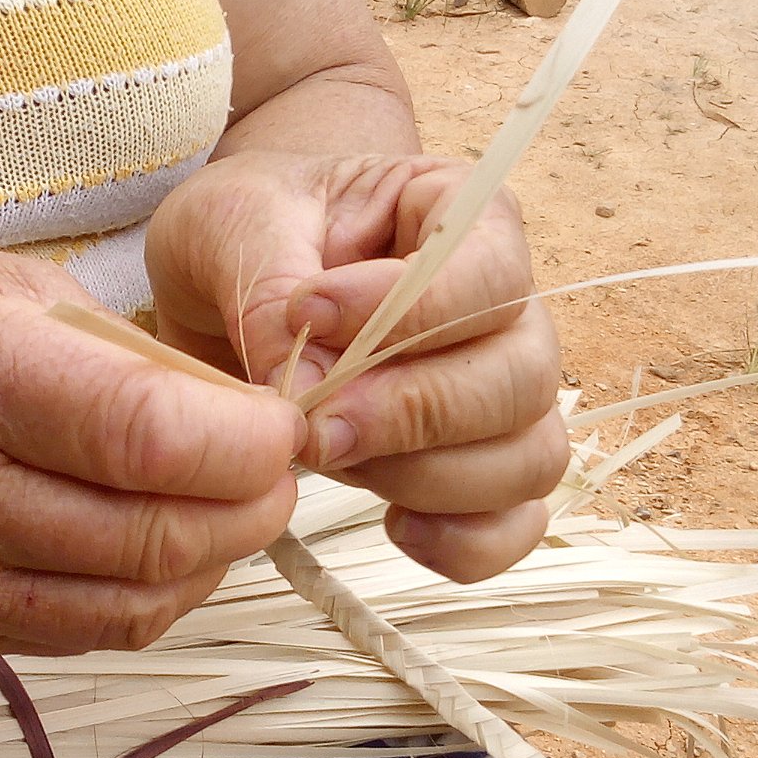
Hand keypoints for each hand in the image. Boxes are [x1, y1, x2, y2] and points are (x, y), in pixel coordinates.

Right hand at [0, 240, 302, 653]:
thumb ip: (117, 346)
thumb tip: (240, 412)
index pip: (142, 436)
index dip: (247, 442)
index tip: (284, 422)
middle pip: (151, 534)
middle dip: (251, 504)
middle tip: (278, 466)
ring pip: (133, 601)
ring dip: (214, 557)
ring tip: (231, 503)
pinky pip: (89, 632)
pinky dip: (155, 595)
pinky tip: (166, 545)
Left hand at [146, 152, 567, 582]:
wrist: (228, 278)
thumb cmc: (246, 232)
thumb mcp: (233, 223)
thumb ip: (268, 284)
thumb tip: (303, 384)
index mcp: (459, 216)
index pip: (491, 272)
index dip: (413, 309)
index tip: (309, 316)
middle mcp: (502, 309)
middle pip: (523, 379)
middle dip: (414, 412)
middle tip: (314, 424)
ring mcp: (499, 395)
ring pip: (530, 457)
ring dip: (430, 478)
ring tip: (332, 459)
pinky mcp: (477, 469)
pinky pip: (514, 525)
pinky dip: (463, 542)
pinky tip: (391, 525)